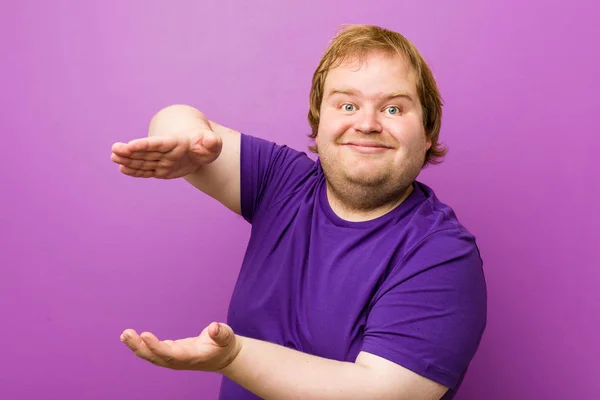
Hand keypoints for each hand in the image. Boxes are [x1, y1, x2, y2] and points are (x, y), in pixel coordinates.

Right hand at [110, 128, 221, 178]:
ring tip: (113, 157)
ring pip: (143, 160)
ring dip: (128, 159)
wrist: (201, 148)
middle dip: (130, 151)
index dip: (145, 144)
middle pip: (146, 152)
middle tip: (114, 150)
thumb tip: (211, 140)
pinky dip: (136, 170)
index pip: (159, 144)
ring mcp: (162, 160)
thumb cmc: (206, 144)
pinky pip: (147, 170)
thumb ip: (212, 142)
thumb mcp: (213, 143)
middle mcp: (166, 151)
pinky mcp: (161, 169)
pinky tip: (122, 169)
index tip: (131, 145)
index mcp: (176, 143)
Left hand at [120, 322, 241, 370]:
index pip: (170, 354)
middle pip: (155, 357)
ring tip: (124, 335)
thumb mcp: (227, 337)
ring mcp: (173, 358)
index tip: (145, 335)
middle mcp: (179, 360)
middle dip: (140, 347)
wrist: (224, 357)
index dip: (156, 346)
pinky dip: (141, 345)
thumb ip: (221, 333)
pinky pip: (152, 351)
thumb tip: (214, 327)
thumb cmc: (225, 345)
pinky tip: (130, 337)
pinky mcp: (171, 353)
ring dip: (137, 346)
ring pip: (151, 355)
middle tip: (126, 334)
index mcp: (191, 357)